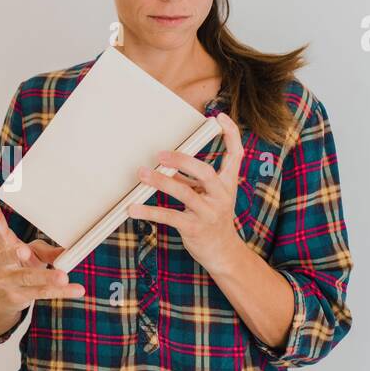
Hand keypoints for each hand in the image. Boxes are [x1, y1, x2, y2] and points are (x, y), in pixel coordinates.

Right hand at [0, 181, 84, 309]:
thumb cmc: (15, 269)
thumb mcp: (29, 253)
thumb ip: (46, 249)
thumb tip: (70, 246)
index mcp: (1, 245)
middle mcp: (0, 263)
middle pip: (7, 257)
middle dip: (15, 254)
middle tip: (24, 251)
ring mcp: (8, 282)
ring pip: (28, 279)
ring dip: (46, 277)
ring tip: (62, 276)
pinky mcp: (19, 297)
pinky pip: (44, 293)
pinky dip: (62, 292)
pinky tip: (76, 289)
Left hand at [126, 111, 245, 272]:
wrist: (223, 253)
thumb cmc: (213, 218)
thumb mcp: (208, 196)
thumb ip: (191, 180)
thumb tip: (168, 164)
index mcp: (228, 184)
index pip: (236, 154)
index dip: (231, 134)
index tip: (220, 117)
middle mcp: (222, 196)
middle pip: (205, 172)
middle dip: (182, 160)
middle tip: (160, 154)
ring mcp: (209, 212)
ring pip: (185, 194)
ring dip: (161, 182)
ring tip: (142, 174)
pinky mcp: (195, 228)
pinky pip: (170, 217)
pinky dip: (149, 212)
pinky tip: (133, 209)